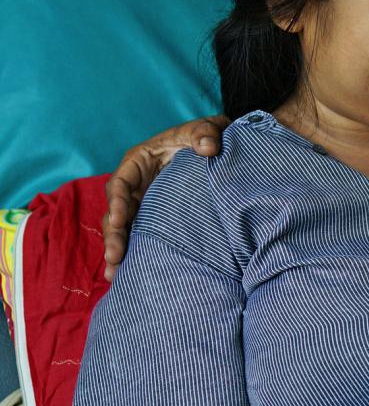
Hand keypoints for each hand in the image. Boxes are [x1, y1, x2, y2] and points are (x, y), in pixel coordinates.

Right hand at [102, 116, 228, 280]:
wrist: (217, 150)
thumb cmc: (205, 136)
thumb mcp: (206, 128)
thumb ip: (205, 133)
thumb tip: (209, 148)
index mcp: (138, 162)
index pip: (120, 182)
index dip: (116, 201)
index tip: (118, 219)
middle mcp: (134, 185)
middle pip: (116, 211)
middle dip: (113, 234)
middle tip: (115, 257)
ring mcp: (142, 204)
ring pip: (123, 229)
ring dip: (118, 250)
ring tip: (115, 277)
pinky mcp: (153, 218)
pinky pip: (139, 236)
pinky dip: (134, 254)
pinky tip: (129, 276)